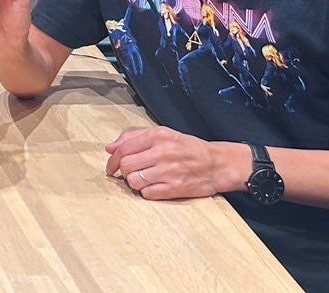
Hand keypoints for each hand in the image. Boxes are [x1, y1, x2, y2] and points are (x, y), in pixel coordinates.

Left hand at [104, 126, 243, 200]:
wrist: (217, 164)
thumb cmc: (188, 148)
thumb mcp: (163, 134)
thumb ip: (135, 138)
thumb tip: (110, 148)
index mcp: (157, 136)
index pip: (123, 149)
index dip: (113, 160)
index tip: (112, 167)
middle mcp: (162, 152)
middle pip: (126, 165)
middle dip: (123, 171)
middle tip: (128, 173)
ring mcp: (169, 171)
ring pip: (134, 181)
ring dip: (134, 182)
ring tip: (143, 179)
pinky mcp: (175, 188)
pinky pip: (147, 194)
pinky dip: (146, 192)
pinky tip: (154, 187)